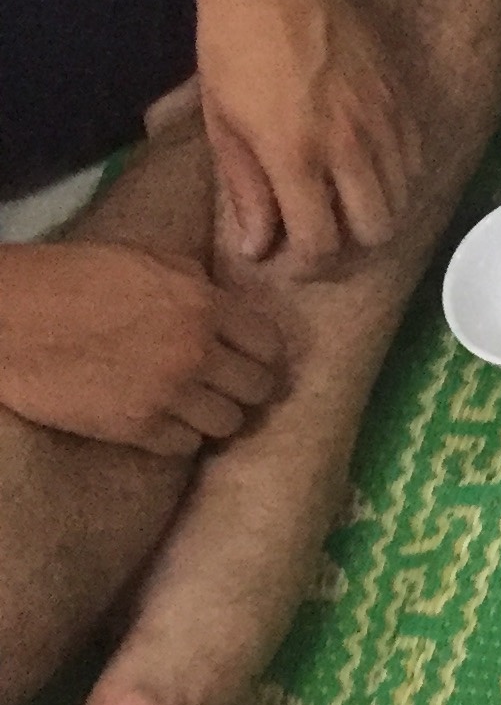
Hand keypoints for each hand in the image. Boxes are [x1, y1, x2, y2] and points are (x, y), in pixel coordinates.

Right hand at [0, 240, 285, 455]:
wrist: (5, 318)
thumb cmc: (66, 279)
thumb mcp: (139, 259)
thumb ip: (193, 282)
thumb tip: (227, 304)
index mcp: (201, 304)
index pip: (271, 345)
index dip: (262, 354)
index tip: (249, 359)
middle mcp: (196, 352)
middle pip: (258, 389)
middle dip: (243, 387)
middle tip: (223, 385)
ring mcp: (169, 394)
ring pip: (228, 423)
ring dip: (212, 414)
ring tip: (189, 403)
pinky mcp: (138, 427)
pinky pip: (186, 445)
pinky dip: (177, 435)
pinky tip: (158, 417)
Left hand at [182, 0, 413, 268]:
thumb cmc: (232, 38)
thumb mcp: (223, 119)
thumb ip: (246, 189)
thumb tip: (258, 246)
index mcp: (295, 154)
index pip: (320, 242)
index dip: (305, 265)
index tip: (287, 260)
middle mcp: (349, 146)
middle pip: (376, 233)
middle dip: (348, 250)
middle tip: (319, 243)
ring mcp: (383, 123)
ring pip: (402, 202)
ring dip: (374, 217)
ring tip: (343, 211)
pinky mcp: (401, 101)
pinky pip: (415, 164)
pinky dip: (395, 183)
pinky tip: (367, 174)